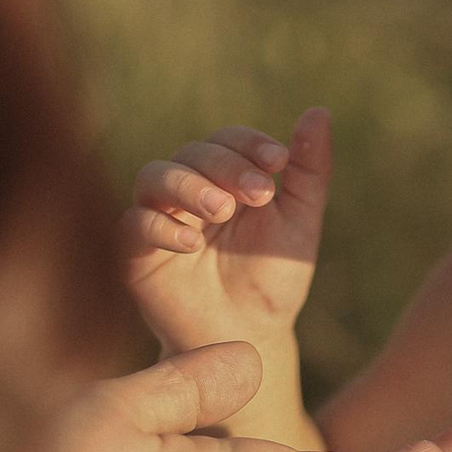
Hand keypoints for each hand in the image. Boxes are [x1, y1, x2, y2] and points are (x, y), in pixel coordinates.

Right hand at [121, 110, 330, 354]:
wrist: (248, 340)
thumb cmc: (270, 279)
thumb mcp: (299, 224)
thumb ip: (308, 172)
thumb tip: (318, 111)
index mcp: (224, 177)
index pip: (227, 139)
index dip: (250, 143)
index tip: (279, 162)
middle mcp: (185, 190)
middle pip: (191, 152)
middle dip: (226, 166)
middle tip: (260, 194)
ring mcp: (157, 219)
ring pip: (153, 176)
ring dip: (189, 185)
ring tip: (222, 209)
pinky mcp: (135, 254)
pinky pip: (133, 225)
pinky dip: (160, 227)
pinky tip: (192, 242)